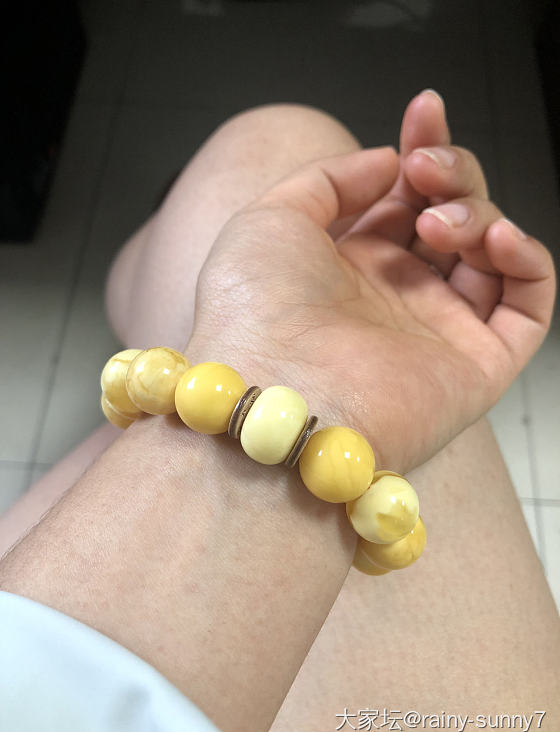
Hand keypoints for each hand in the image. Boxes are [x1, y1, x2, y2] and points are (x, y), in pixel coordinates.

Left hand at [186, 91, 555, 473]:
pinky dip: (526, 260)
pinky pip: (527, 306)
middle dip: (450, 173)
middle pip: (452, 215)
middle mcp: (397, 296)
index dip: (422, 149)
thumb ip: (331, 180)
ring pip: (489, 253)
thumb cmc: (255, 310)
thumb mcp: (271, 218)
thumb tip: (387, 163)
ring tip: (438, 222)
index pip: (406, 196)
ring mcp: (438, 330)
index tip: (424, 111)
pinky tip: (496, 239)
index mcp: (350, 264)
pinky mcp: (478, 366)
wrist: (274, 396)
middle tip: (426, 170)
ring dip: (476, 213)